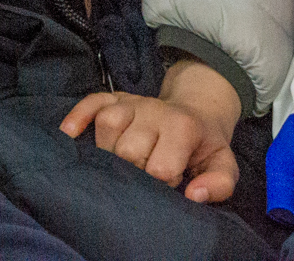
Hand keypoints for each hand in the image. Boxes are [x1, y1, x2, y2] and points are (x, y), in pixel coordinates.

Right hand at [60, 59, 239, 202]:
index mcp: (183, 126)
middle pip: (128, 149)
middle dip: (134, 170)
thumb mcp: (223, 163)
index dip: (163, 183)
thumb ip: (219, 182)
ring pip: (107, 123)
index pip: (160, 167)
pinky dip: (79, 116)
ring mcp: (133, 103)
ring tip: (119, 162)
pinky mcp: (116, 98)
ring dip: (107, 149)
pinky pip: (92, 101)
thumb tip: (194, 195)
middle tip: (145, 172)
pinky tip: (70, 133)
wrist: (196, 111)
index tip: (170, 182)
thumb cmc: (203, 145)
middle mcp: (155, 110)